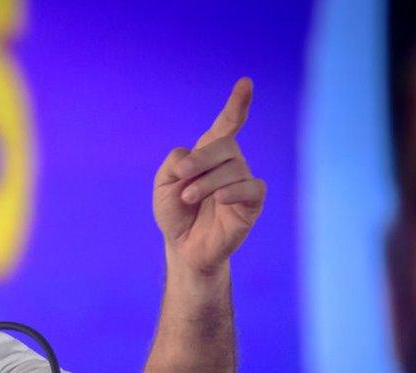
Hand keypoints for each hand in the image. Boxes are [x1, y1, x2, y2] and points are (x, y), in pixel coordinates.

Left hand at [153, 77, 265, 274]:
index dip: (236, 105)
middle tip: (182, 178)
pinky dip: (232, 191)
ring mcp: (243, 182)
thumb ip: (175, 162)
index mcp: (209, 154)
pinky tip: (218, 201)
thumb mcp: (163, 184)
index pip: (226, 125)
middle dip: (200, 159)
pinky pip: (251, 188)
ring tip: (188, 198)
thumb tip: (194, 153)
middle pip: (224, 145)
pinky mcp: (252, 203)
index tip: (246, 83)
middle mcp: (230, 163)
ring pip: (233, 168)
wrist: (183, 247)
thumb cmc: (175, 214)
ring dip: (206, 182)